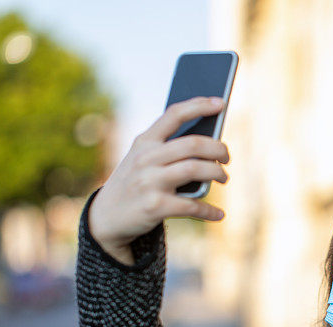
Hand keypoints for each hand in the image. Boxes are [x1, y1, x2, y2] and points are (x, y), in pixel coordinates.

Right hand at [88, 96, 229, 264]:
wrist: (106, 218)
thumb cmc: (133, 185)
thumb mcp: (140, 160)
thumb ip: (167, 151)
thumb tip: (211, 147)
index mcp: (144, 142)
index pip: (174, 114)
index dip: (199, 106)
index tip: (221, 102)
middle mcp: (146, 158)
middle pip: (193, 144)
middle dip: (218, 149)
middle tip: (226, 158)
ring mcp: (150, 182)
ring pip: (196, 169)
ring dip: (217, 173)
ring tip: (224, 178)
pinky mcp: (155, 206)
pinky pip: (192, 205)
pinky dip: (210, 210)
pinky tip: (219, 214)